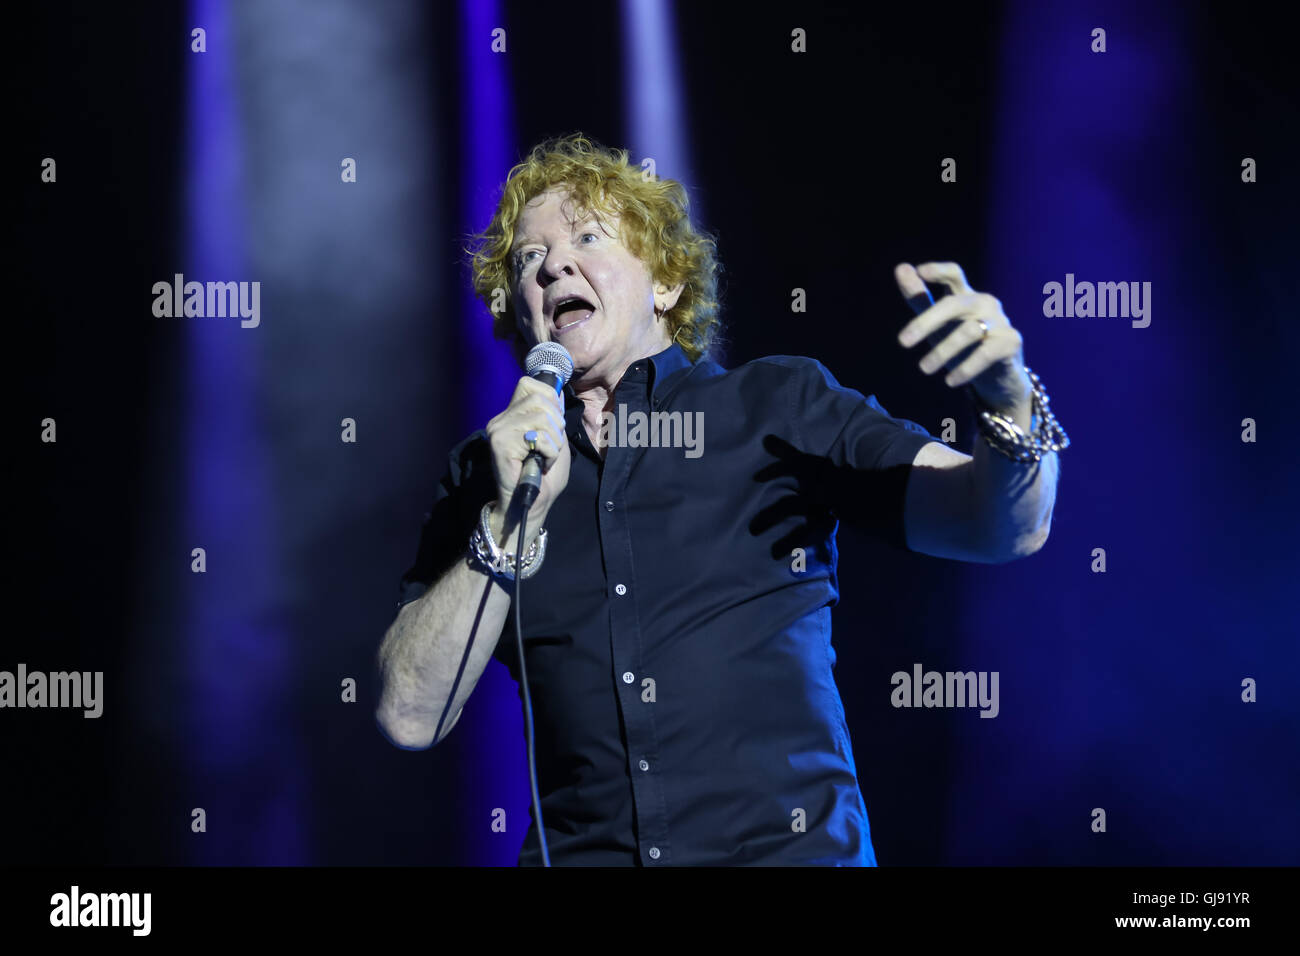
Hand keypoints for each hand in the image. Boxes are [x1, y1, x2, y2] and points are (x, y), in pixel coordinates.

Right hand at [485, 376, 570, 530]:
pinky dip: (550, 452)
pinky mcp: (500, 444)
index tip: (555, 423)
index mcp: (511, 416)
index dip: (549, 398)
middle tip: (552, 446)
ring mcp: (498, 431)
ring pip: (541, 416)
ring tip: (547, 457)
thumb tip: (556, 392)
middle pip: (539, 398)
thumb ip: (554, 416)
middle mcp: (500, 420)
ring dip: (554, 441)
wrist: (531, 505)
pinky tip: (542, 464)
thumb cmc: (544, 476)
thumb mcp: (555, 439)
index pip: (528, 384)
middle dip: (557, 423)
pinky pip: (537, 437)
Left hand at [893, 262, 1032, 422]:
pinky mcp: (1011, 342)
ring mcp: (1000, 322)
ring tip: (924, 368)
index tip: (920, 271)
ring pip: (968, 331)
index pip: (954, 274)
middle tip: (902, 342)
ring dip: (942, 351)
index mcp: (966, 296)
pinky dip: (966, 368)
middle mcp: (985, 304)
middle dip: (926, 322)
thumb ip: (919, 298)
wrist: (998, 377)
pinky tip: (950, 381)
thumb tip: (900, 267)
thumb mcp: (937, 323)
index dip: (939, 271)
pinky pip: (985, 353)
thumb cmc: (962, 346)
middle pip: (954, 304)